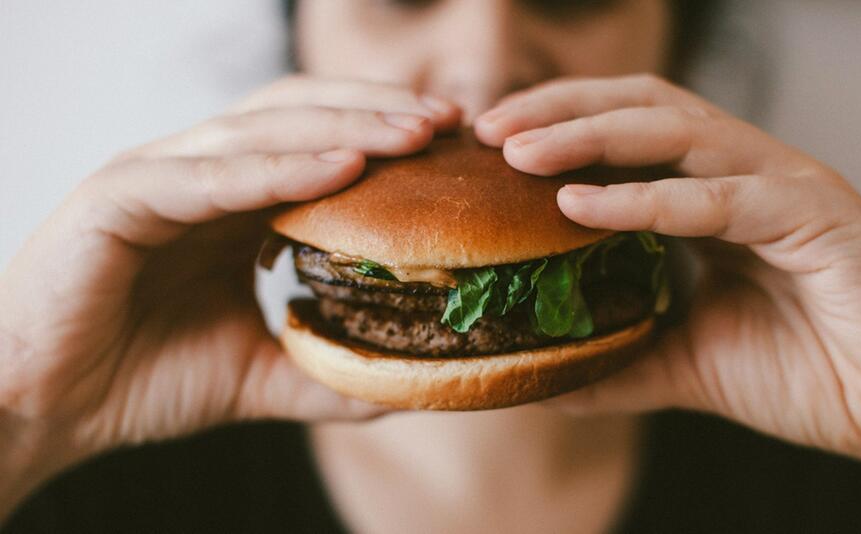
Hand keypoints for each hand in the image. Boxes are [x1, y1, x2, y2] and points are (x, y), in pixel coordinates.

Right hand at [0, 77, 460, 517]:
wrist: (41, 408)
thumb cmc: (139, 379)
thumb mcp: (257, 374)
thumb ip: (325, 372)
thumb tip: (405, 383)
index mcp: (229, 201)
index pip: (318, 142)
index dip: (384, 136)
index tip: (453, 147)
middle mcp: (197, 173)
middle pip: (301, 116)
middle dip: (379, 113)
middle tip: (450, 122)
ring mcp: (157, 176)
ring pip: (262, 131)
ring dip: (345, 126)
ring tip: (415, 133)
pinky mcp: (118, 198)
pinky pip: (210, 176)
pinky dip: (278, 168)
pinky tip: (341, 169)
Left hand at [476, 75, 860, 512]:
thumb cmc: (815, 372)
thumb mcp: (690, 364)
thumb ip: (621, 360)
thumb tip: (544, 378)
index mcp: (714, 197)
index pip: (624, 134)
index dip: (555, 129)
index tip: (487, 151)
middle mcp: (743, 175)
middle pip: (639, 107)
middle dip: (558, 109)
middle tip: (487, 130)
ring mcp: (780, 186)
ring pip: (674, 131)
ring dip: (588, 135)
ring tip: (518, 151)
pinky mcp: (814, 216)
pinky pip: (718, 195)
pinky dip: (646, 198)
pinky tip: (581, 204)